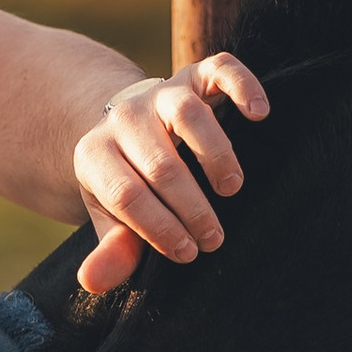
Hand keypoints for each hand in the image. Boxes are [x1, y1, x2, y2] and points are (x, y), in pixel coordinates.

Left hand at [73, 50, 270, 294]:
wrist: (129, 129)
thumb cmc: (127, 184)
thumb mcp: (111, 219)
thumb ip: (110, 250)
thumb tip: (92, 281)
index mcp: (93, 155)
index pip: (125, 195)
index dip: (158, 228)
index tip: (187, 253)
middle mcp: (123, 119)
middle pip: (159, 164)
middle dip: (190, 207)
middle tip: (214, 238)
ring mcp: (159, 94)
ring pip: (188, 114)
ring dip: (215, 155)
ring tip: (231, 189)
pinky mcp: (193, 76)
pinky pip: (219, 69)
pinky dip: (242, 86)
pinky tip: (260, 115)